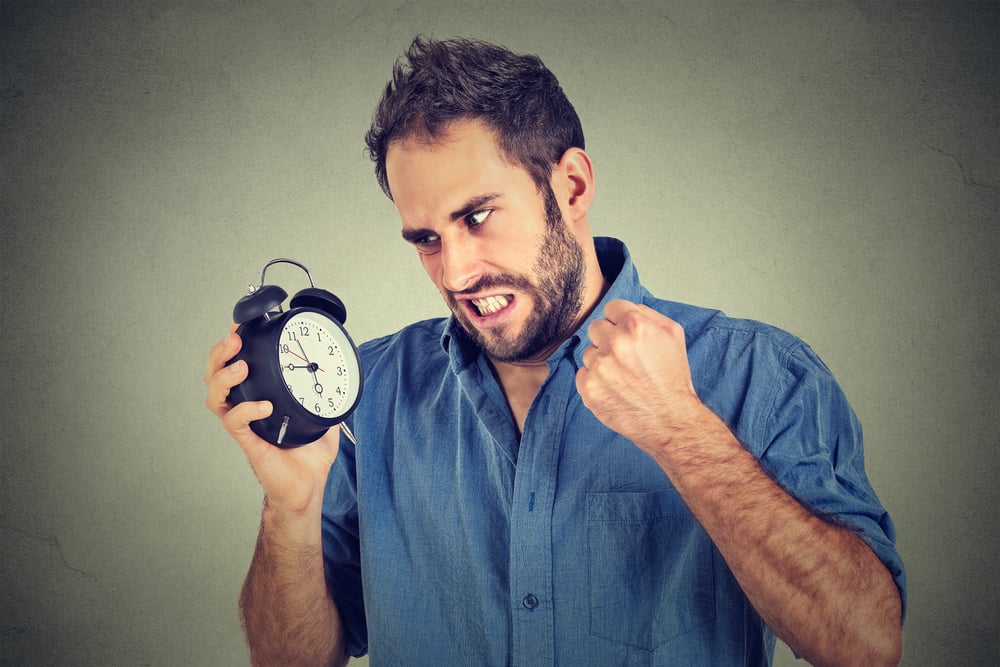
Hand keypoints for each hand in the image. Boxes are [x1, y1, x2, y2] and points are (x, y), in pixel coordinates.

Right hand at [204, 323, 340, 514]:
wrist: (308, 486)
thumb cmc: (309, 453)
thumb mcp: (323, 412)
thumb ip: (327, 390)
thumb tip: (339, 369)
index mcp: (259, 395)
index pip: (237, 364)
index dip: (233, 343)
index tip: (241, 323)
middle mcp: (246, 407)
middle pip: (215, 375)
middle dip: (219, 354)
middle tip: (234, 340)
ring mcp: (244, 424)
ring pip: (216, 397)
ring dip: (224, 377)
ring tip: (240, 366)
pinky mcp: (248, 442)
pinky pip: (235, 423)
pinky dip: (246, 410)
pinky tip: (263, 405)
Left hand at [576, 300, 703, 449]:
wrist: (670, 420)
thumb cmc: (673, 378)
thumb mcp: (673, 335)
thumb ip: (648, 313)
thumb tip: (627, 309)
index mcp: (635, 325)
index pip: (611, 307)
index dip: (620, 320)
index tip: (626, 333)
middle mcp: (615, 343)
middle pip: (596, 327)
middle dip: (608, 339)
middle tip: (625, 357)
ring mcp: (599, 366)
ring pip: (589, 352)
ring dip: (602, 362)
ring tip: (623, 377)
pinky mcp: (588, 387)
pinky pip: (582, 374)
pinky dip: (595, 381)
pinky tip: (614, 389)